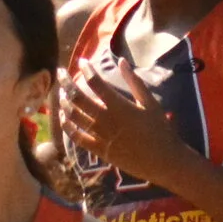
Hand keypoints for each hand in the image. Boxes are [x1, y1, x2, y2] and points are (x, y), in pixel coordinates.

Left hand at [59, 61, 183, 184]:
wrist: (162, 160)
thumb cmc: (160, 130)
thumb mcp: (151, 103)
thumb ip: (135, 82)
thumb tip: (122, 61)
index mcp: (119, 106)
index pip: (96, 83)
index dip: (86, 70)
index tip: (82, 61)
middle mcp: (105, 119)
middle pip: (77, 97)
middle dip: (66, 82)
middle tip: (61, 73)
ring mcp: (99, 135)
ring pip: (73, 115)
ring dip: (64, 102)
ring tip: (61, 93)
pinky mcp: (97, 149)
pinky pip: (76, 136)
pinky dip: (67, 126)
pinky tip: (64, 117)